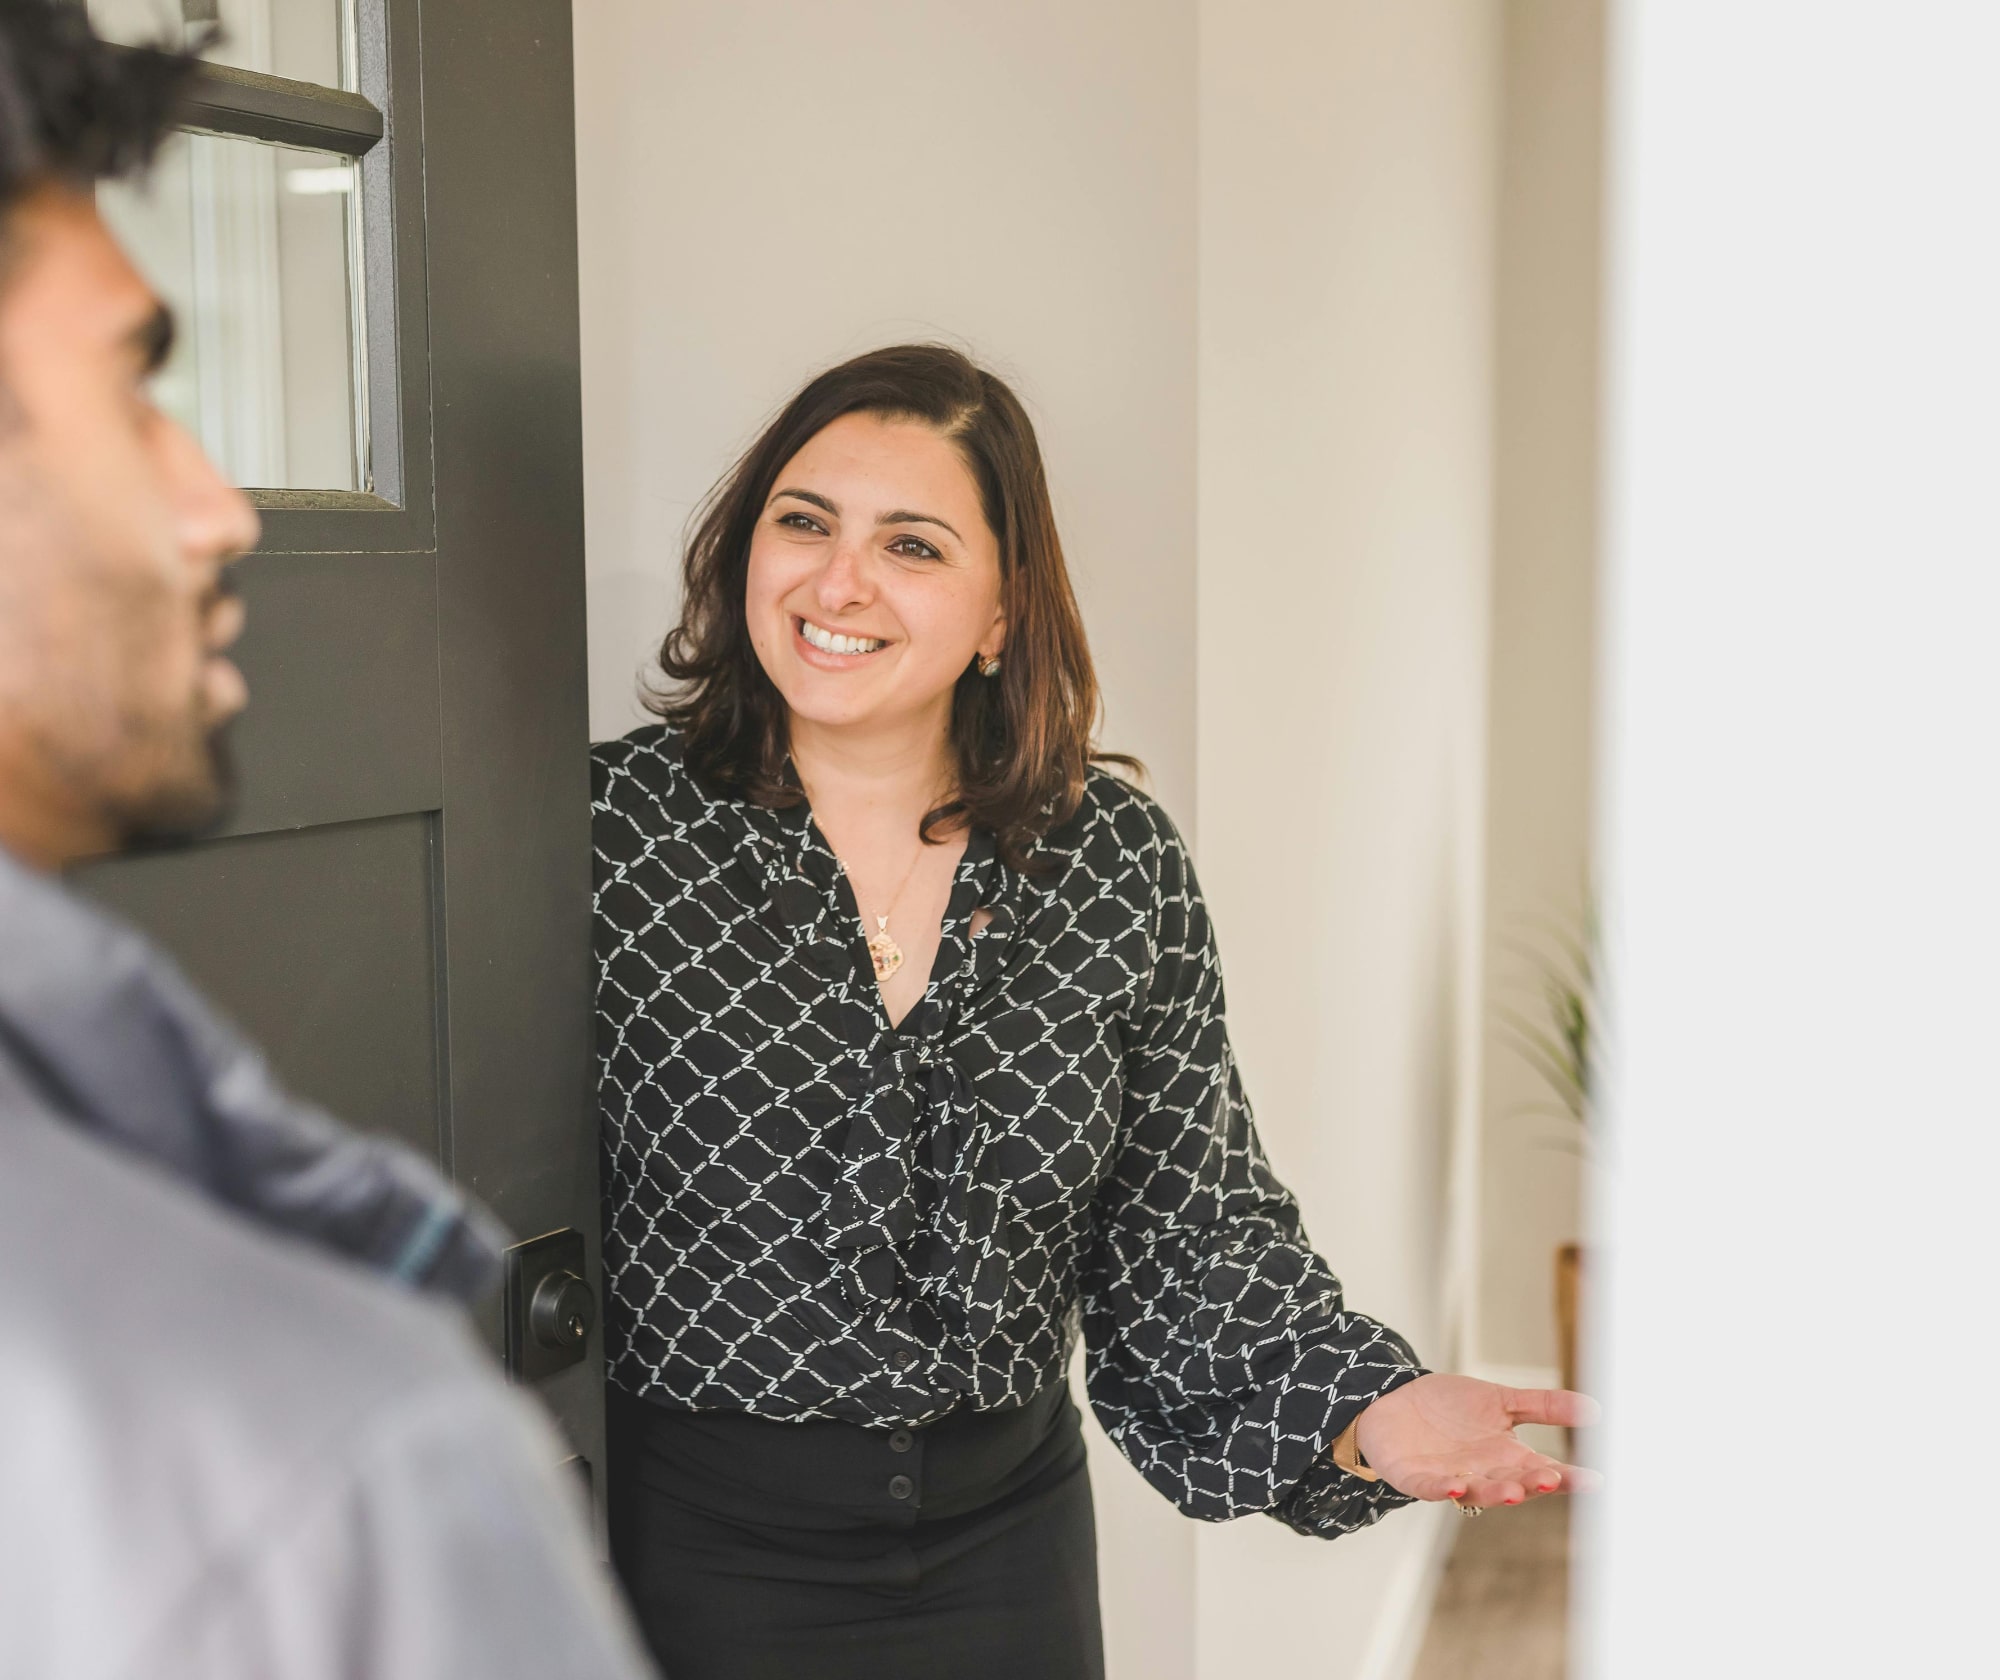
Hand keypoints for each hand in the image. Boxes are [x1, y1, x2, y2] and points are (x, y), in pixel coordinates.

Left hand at [1352, 1373, 1601, 1506]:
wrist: (1393, 1400)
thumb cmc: (1450, 1407)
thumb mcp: (1501, 1400)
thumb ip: (1543, 1406)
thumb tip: (1595, 1409)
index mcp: (1507, 1458)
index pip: (1543, 1471)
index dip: (1567, 1478)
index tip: (1595, 1480)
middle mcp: (1483, 1473)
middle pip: (1513, 1484)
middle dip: (1531, 1485)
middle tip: (1552, 1480)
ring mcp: (1449, 1478)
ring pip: (1476, 1490)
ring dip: (1493, 1492)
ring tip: (1513, 1491)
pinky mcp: (1415, 1477)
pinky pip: (1430, 1486)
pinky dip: (1442, 1488)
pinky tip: (1455, 1486)